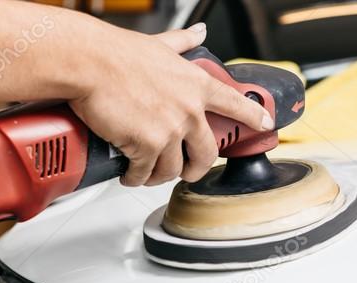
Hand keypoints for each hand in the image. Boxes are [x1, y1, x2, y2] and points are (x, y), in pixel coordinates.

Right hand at [69, 23, 272, 186]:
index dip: (253, 117)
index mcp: (195, 85)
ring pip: (173, 170)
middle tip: (186, 172)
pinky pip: (145, 173)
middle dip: (196, 169)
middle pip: (207, 154)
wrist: (90, 63)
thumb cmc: (117, 54)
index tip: (265, 124)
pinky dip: (135, 177)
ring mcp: (170, 130)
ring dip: (159, 176)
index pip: (235, 103)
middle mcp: (189, 110)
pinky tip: (129, 174)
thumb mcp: (159, 45)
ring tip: (145, 173)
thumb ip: (181, 42)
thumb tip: (197, 32)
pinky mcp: (148, 146)